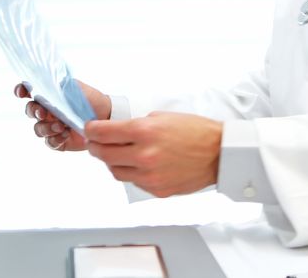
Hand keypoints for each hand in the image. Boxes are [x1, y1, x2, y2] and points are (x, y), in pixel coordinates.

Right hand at [14, 80, 110, 151]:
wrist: (107, 116)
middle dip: (34, 112)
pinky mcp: (59, 141)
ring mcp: (52, 126)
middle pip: (30, 111)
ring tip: (61, 126)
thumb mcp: (75, 88)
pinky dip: (55, 139)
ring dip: (47, 127)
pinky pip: (49, 142)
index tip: (22, 93)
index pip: (28, 91)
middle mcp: (47, 111)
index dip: (21, 91)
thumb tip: (43, 82)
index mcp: (49, 95)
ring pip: (38, 129)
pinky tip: (65, 135)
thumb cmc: (91, 99)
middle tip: (44, 113)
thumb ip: (58, 86)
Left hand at [85, 112, 222, 197]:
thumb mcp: (162, 117)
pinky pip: (134, 182)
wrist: (218, 153)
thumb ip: (136, 125)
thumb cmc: (196, 132)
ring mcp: (149, 175)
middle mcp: (144, 154)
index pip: (103, 133)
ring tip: (119, 154)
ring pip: (115, 171)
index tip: (89, 129)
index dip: (91, 130)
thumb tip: (115, 132)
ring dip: (112, 162)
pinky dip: (132, 173)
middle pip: (103, 154)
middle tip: (96, 143)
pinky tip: (140, 164)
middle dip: (96, 147)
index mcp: (145, 131)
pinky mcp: (156, 190)